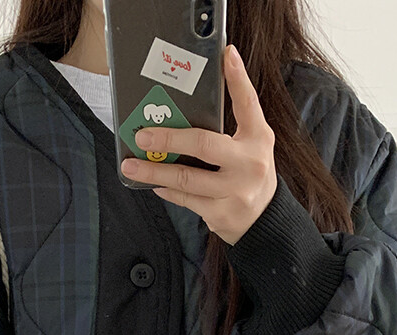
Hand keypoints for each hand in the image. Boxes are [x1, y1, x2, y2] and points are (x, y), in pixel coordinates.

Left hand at [119, 43, 277, 245]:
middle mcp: (250, 164)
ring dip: (155, 171)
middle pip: (203, 144)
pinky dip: (167, 190)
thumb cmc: (249, 173)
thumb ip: (229, 123)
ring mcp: (235, 192)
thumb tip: (186, 105)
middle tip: (142, 136)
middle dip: (168, 139)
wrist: (264, 219)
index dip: (238, 78)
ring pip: (187, 179)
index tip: (226, 54)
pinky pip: (187, 200)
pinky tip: (154, 183)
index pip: (248, 103)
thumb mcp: (251, 144)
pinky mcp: (221, 214)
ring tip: (132, 166)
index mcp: (258, 139)